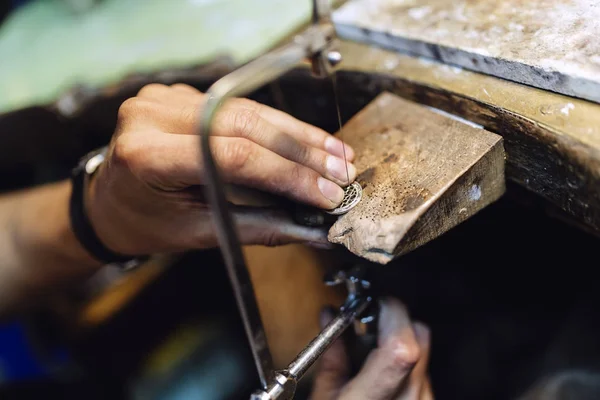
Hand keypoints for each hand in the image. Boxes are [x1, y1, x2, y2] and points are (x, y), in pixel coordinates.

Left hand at [87, 83, 356, 254]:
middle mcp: (151, 116)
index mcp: (145, 155)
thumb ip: (259, 227)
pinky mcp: (182, 95)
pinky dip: (276, 126)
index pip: (232, 157)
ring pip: (248, 109)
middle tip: (340, 171)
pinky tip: (307, 141)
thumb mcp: (197, 233)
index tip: (326, 194)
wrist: (109, 202)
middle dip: (300, 150)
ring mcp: (165, 99)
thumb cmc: (145, 223)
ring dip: (296, 134)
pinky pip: (239, 106)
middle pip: (244, 124)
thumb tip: (314, 228)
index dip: (287, 175)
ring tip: (335, 155)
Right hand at [310, 298, 432, 399]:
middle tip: (369, 324)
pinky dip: (405, 365)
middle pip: (419, 338)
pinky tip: (383, 376)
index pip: (402, 347)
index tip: (375, 301)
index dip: (391, 312)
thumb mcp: (323, 396)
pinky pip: (424, 373)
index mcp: (372, 399)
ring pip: (424, 353)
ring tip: (372, 356)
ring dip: (399, 343)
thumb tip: (331, 315)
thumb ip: (331, 354)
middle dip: (395, 321)